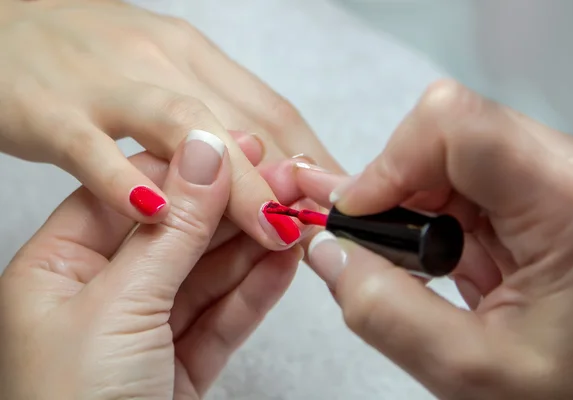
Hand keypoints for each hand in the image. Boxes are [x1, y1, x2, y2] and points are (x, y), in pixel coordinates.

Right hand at [0, 0, 340, 247]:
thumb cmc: (88, 54)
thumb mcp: (162, 69)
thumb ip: (211, 109)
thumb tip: (262, 160)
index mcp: (193, 56)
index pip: (271, 110)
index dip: (313, 158)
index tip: (337, 199)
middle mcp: (162, 64)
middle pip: (242, 123)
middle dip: (289, 177)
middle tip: (323, 223)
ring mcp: (107, 87)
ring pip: (184, 130)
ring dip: (233, 184)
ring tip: (269, 228)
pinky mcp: (52, 111)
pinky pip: (92, 149)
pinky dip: (125, 181)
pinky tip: (158, 214)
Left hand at [0, 132, 305, 398]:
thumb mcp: (122, 307)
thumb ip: (173, 229)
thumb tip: (205, 153)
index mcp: (59, 267)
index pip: (133, 196)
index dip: (189, 170)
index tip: (242, 149)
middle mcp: (100, 292)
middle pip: (179, 234)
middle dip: (234, 208)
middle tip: (285, 180)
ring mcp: (145, 328)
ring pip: (209, 274)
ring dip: (255, 245)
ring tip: (297, 213)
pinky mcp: (181, 361)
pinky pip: (224, 314)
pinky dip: (257, 289)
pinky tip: (285, 260)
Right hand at [295, 80, 572, 398]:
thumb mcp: (472, 372)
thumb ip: (386, 314)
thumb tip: (331, 253)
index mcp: (571, 207)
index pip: (458, 126)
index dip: (390, 162)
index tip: (358, 212)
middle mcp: (572, 174)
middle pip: (449, 132)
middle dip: (396, 188)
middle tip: (376, 242)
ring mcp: (559, 174)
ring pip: (452, 149)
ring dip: (417, 203)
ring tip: (426, 264)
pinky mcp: (544, 185)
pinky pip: (469, 173)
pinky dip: (439, 212)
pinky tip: (449, 257)